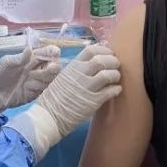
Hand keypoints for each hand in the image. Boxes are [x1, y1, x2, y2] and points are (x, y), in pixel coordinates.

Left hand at [0, 46, 60, 128]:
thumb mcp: (5, 63)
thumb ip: (19, 58)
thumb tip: (30, 49)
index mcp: (29, 58)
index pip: (46, 52)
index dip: (52, 51)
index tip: (54, 52)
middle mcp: (35, 69)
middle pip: (53, 65)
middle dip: (54, 64)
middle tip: (49, 66)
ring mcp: (35, 82)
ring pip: (51, 77)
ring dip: (48, 75)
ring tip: (36, 74)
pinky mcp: (34, 93)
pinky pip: (44, 88)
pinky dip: (42, 85)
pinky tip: (33, 84)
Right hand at [6, 44, 121, 160]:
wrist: (49, 116)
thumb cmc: (54, 97)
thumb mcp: (63, 77)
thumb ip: (77, 70)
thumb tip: (92, 64)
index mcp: (73, 66)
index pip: (91, 50)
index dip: (103, 50)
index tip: (108, 54)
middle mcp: (80, 74)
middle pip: (102, 60)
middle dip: (112, 61)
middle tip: (115, 66)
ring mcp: (87, 88)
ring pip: (108, 75)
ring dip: (115, 75)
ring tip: (115, 78)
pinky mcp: (93, 102)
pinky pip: (110, 92)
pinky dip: (116, 89)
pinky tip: (116, 90)